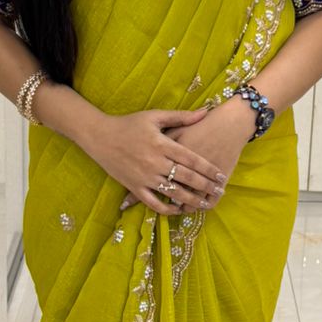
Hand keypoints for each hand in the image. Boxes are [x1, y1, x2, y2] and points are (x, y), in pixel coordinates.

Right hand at [88, 108, 227, 216]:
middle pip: (187, 177)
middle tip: (219, 191)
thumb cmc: (128, 124)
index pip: (192, 159)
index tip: (221, 175)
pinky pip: (154, 203)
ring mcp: (144, 177)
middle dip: (206, 186)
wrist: (99, 136)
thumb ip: (181, 116)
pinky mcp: (134, 187)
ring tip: (205, 204)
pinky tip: (179, 210)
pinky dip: (167, 209)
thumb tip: (205, 112)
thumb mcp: (154, 116)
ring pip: (174, 193)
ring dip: (192, 200)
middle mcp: (155, 162)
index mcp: (162, 144)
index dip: (209, 169)